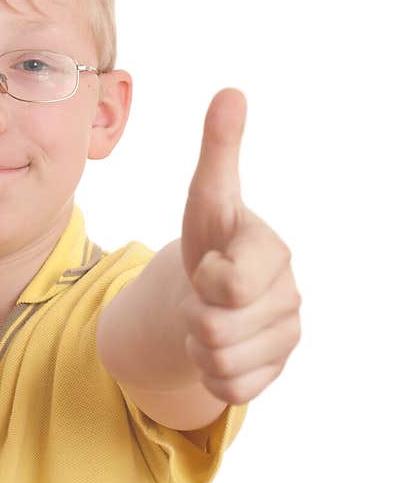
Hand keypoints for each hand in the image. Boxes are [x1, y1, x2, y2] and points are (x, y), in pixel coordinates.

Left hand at [179, 89, 301, 405]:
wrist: (209, 288)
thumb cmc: (210, 237)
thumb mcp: (207, 195)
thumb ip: (219, 148)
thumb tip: (231, 92)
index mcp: (273, 252)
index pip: (224, 285)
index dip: (203, 277)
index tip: (212, 262)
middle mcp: (289, 295)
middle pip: (213, 330)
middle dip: (193, 315)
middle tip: (204, 296)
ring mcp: (287, 337)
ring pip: (218, 363)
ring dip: (198, 345)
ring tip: (210, 318)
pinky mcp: (275, 372)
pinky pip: (228, 390)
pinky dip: (210, 374)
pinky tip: (221, 347)